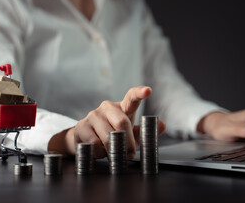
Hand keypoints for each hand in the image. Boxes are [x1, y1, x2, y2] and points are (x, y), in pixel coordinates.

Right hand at [51, 86, 165, 158]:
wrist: (85, 138)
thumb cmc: (112, 133)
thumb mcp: (130, 133)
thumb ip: (145, 131)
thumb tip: (162, 125)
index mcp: (122, 107)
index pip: (132, 97)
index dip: (140, 93)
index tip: (148, 91)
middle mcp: (107, 107)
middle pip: (122, 123)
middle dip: (128, 143)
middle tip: (129, 154)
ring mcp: (93, 116)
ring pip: (108, 136)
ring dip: (113, 150)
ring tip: (111, 152)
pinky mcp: (82, 126)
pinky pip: (95, 144)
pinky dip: (100, 153)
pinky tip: (99, 151)